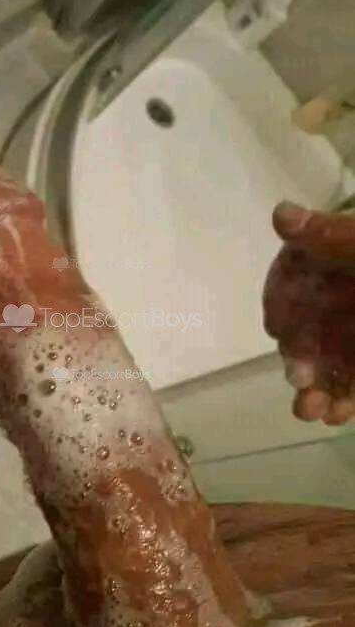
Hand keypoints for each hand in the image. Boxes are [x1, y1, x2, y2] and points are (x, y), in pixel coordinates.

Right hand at [264, 202, 354, 424]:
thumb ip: (333, 234)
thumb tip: (281, 213)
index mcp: (336, 254)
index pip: (294, 273)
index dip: (282, 302)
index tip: (279, 328)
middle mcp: (339, 289)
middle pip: (306, 321)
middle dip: (298, 354)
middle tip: (299, 380)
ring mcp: (351, 326)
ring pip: (325, 357)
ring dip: (315, 385)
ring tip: (312, 410)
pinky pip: (348, 377)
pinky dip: (341, 395)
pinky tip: (337, 413)